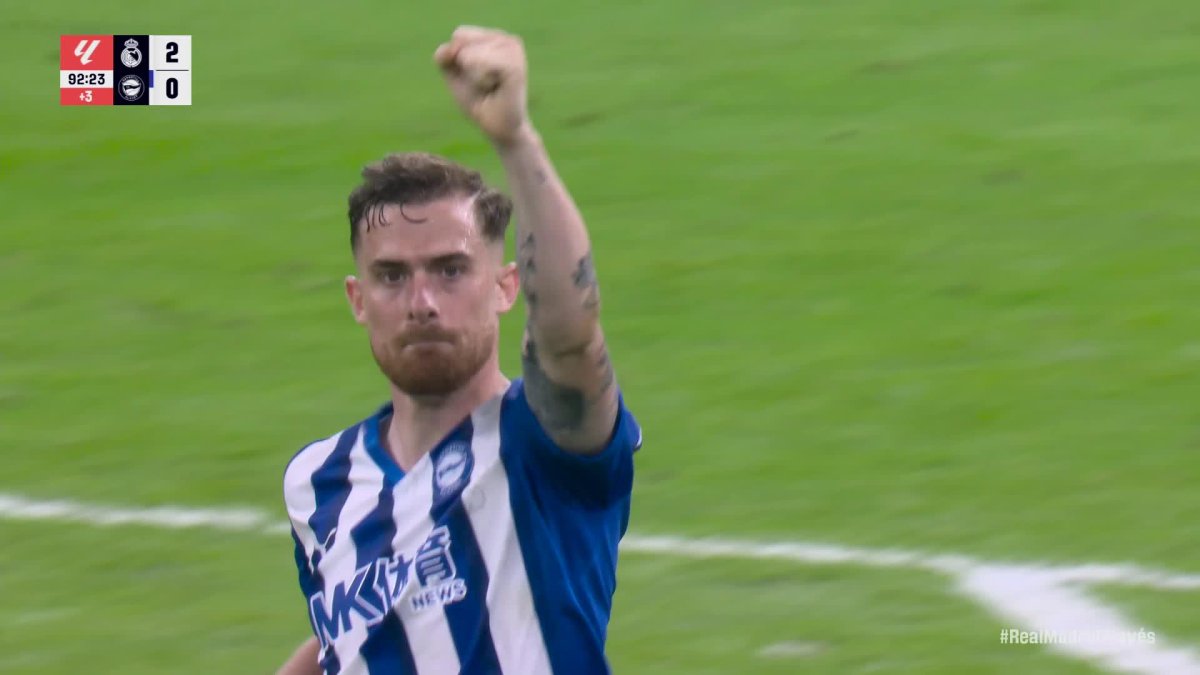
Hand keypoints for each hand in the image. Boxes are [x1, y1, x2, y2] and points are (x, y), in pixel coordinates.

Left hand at [434, 26, 531, 146]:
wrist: (497, 129)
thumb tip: (451, 47)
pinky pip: (481, 63)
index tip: (476, 77)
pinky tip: (496, 88)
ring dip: (473, 76)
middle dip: (464, 67)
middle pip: (462, 41)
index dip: (457, 59)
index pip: (460, 34)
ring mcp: (514, 51)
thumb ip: (444, 56)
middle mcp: (508, 40)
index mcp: (495, 38)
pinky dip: (480, 80)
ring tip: (492, 87)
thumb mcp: (454, 75)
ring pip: (469, 53)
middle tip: (484, 84)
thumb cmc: (479, 102)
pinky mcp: (515, 66)